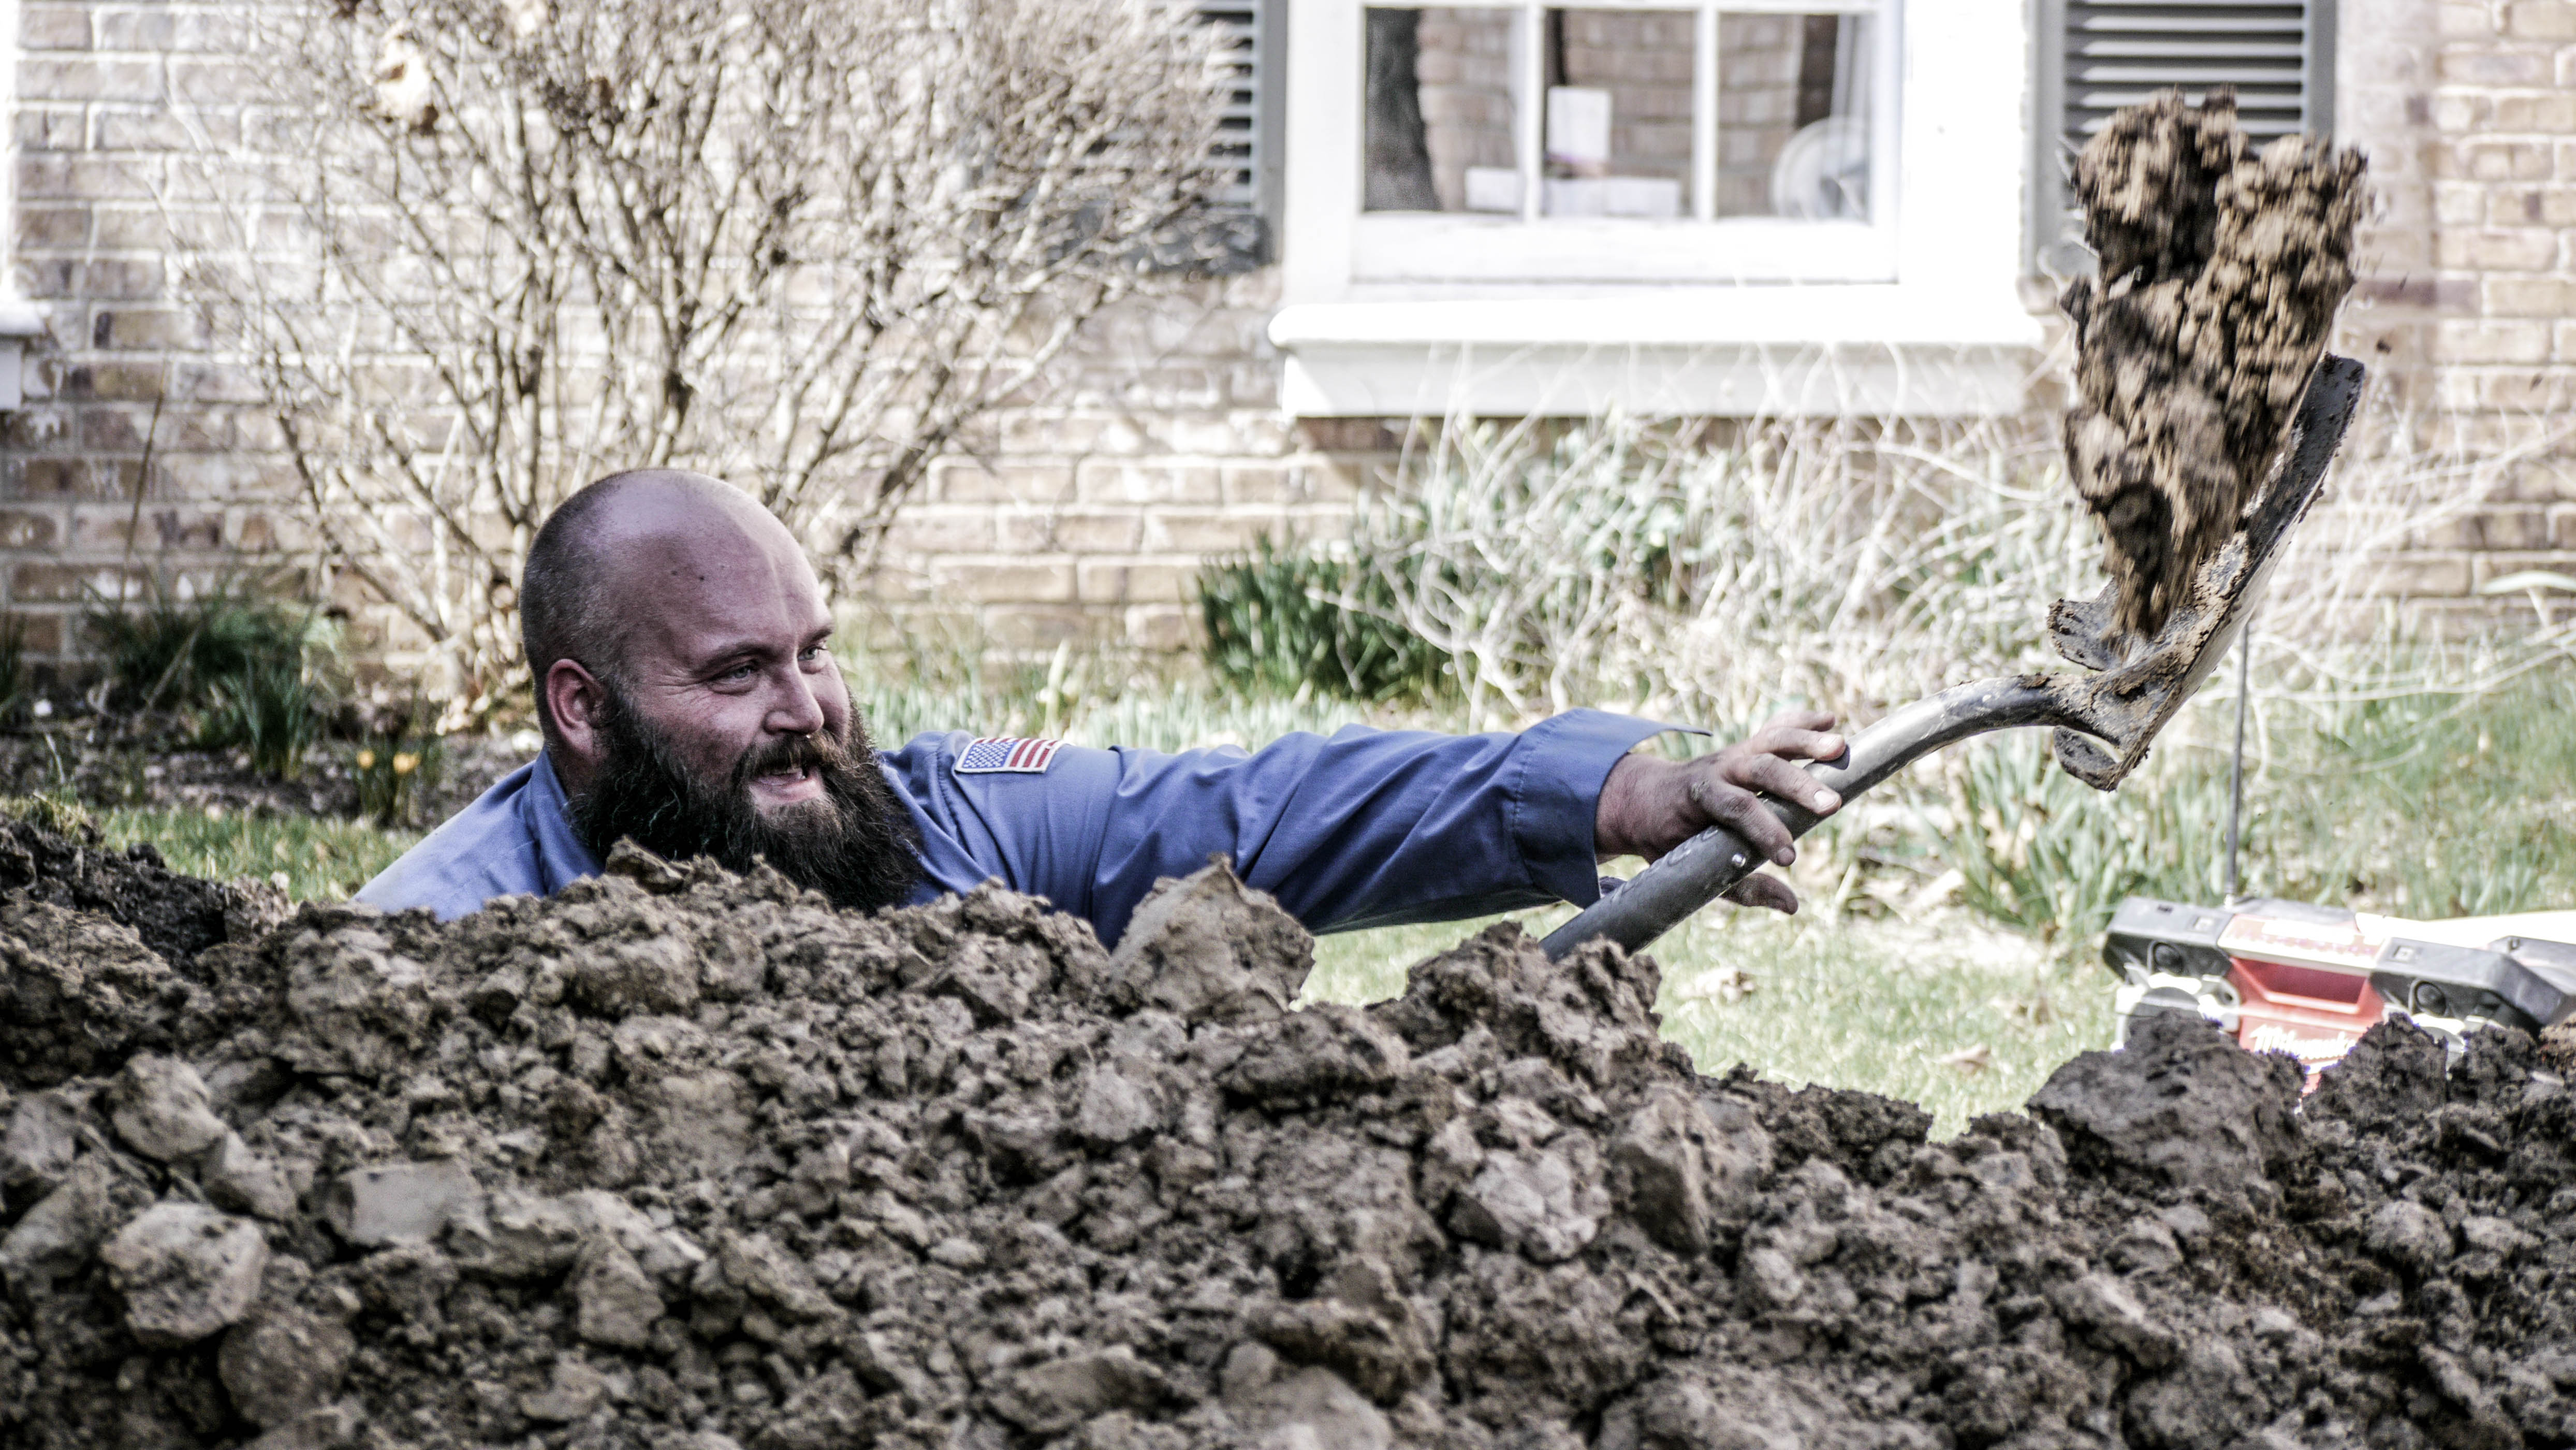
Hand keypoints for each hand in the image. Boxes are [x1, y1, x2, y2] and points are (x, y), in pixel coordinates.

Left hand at [1593, 710, 1845, 914]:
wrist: (1644, 798)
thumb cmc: (1669, 839)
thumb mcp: (1692, 869)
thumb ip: (1742, 887)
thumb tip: (1792, 905)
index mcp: (1697, 797)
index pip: (1734, 807)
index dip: (1764, 830)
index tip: (1790, 858)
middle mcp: (1717, 768)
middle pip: (1759, 768)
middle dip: (1795, 785)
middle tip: (1831, 806)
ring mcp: (1733, 754)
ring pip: (1770, 741)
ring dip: (1805, 743)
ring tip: (1840, 748)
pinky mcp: (1747, 748)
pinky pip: (1774, 730)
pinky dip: (1800, 722)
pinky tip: (1830, 720)